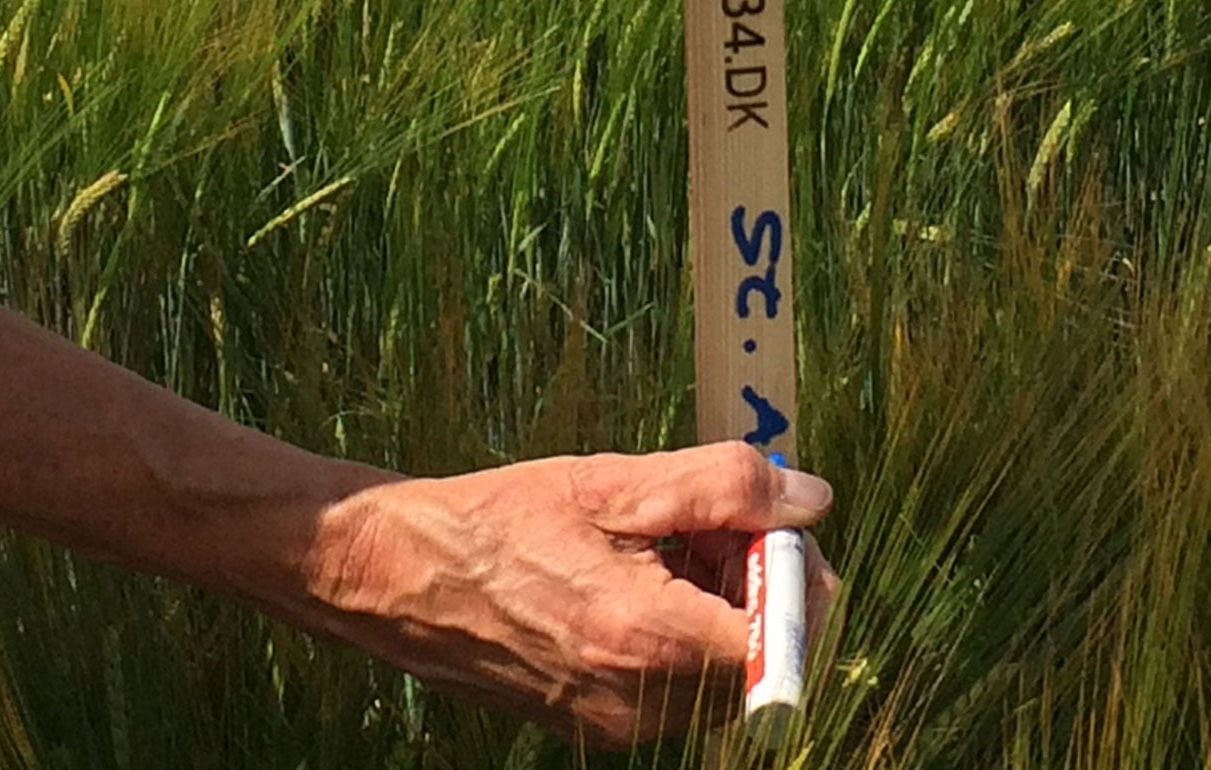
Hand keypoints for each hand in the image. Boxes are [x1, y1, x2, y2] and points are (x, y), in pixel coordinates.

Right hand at [296, 443, 835, 746]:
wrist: (399, 577)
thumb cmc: (498, 522)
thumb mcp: (613, 484)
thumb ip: (723, 488)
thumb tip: (811, 499)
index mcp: (651, 641)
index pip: (787, 638)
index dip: (794, 576)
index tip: (764, 523)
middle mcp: (642, 703)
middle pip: (760, 658)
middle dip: (753, 583)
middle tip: (704, 520)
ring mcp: (619, 724)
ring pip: (718, 672)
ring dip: (714, 605)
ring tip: (657, 543)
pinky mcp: (598, 726)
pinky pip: (674, 686)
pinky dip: (675, 632)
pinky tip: (629, 578)